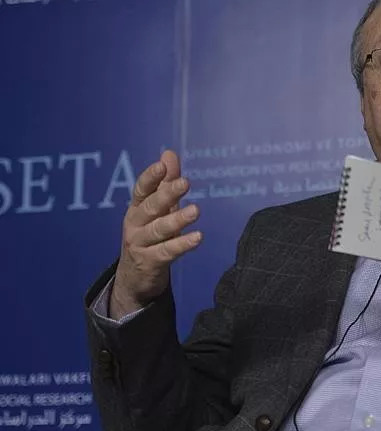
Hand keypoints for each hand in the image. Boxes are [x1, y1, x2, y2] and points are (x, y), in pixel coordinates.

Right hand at [112, 150, 201, 318]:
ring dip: (177, 219)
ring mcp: (140, 244)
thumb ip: (165, 182)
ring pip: (159, 229)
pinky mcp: (150, 262)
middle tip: (185, 183)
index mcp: (136, 208)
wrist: (134, 277)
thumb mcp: (157, 209)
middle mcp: (135, 224)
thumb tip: (169, 153)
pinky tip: (197, 237)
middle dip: (167, 194)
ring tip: (196, 210)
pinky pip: (167, 251)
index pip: (141, 190)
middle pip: (151, 207)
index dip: (151, 177)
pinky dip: (182, 244)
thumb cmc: (149, 235)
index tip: (162, 166)